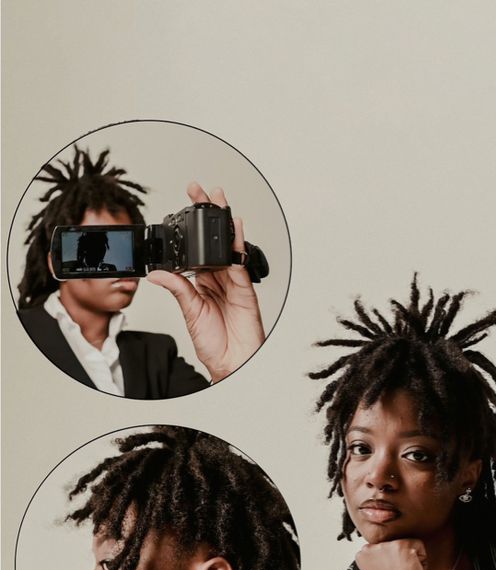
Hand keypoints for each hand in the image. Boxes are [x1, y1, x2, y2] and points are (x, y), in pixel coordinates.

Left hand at [147, 182, 265, 382]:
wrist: (232, 362)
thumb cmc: (215, 345)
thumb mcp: (190, 313)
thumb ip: (178, 290)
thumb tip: (158, 273)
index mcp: (201, 284)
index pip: (193, 251)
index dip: (188, 232)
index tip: (178, 211)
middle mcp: (218, 279)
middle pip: (210, 241)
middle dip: (205, 215)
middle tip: (197, 189)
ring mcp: (232, 281)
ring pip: (225, 245)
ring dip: (221, 221)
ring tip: (215, 197)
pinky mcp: (244, 287)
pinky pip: (239, 259)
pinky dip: (236, 242)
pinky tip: (232, 225)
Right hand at [356, 539, 431, 569]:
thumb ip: (378, 558)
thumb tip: (387, 548)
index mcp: (362, 554)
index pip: (385, 548)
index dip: (392, 563)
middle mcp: (370, 547)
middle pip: (396, 544)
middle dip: (401, 559)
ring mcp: (385, 545)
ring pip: (407, 544)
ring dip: (411, 559)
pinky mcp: (401, 545)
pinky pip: (419, 547)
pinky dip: (421, 561)